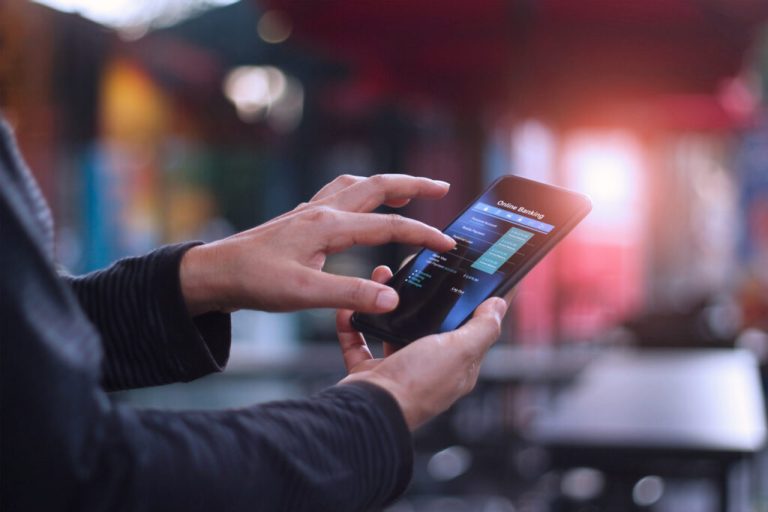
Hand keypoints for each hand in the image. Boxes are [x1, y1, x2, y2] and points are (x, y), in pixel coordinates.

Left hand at [180, 174, 454, 315]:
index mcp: (328, 226)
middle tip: (443, 189)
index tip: (448, 245)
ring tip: (408, 193)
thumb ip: (350, 295)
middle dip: (413, 186)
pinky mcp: (301, 220)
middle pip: (377, 186)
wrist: (214, 273)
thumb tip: (391, 300)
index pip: (388, 226)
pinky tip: (360, 209)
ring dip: (387, 186)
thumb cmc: (253, 281)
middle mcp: (322, 211)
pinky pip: (339, 195)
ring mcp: (310, 212)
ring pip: (357, 186)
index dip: (422, 234)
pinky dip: (361, 194)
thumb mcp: (304, 294)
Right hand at [336, 265, 510, 430]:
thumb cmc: (416, 385)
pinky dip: (353, 324)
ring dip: (387, 303)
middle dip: (423, 295)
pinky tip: (351, 307)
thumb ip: (482, 328)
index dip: (474, 301)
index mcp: (456, 364)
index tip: (473, 274)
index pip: (472, 327)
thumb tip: (499, 306)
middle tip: (418, 268)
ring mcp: (398, 369)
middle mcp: (429, 367)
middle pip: (429, 322)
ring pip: (393, 327)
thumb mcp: (459, 351)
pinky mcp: (369, 371)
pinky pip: (359, 342)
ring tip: (383, 278)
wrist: (369, 410)